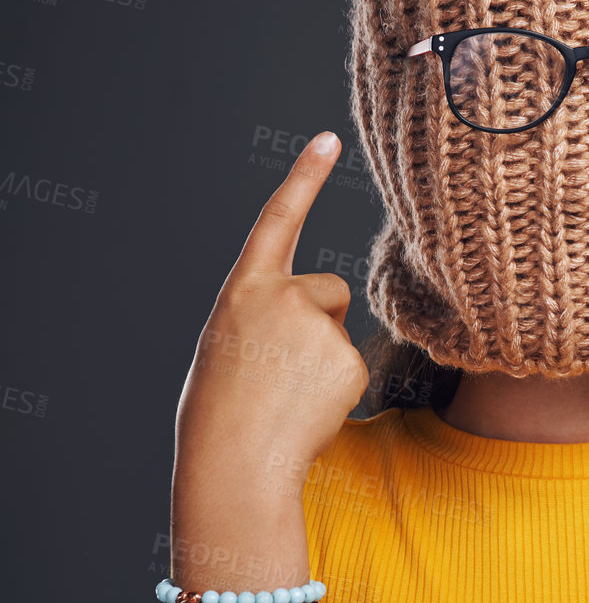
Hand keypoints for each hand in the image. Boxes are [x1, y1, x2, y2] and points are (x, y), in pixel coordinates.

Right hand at [175, 132, 371, 497]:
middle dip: (318, 321)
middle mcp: (285, 297)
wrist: (234, 464)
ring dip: (324, 358)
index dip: (304, 176)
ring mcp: (319, 328)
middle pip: (328, 290)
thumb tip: (306, 319)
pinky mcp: (349, 362)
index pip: (279, 219)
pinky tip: (307, 409)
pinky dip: (336, 388)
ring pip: (340, 332)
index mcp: (244, 289)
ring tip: (288, 394)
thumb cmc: (221, 412)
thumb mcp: (228, 344)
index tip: (329, 138)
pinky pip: (353, 366)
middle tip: (280, 370)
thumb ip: (263, 315)